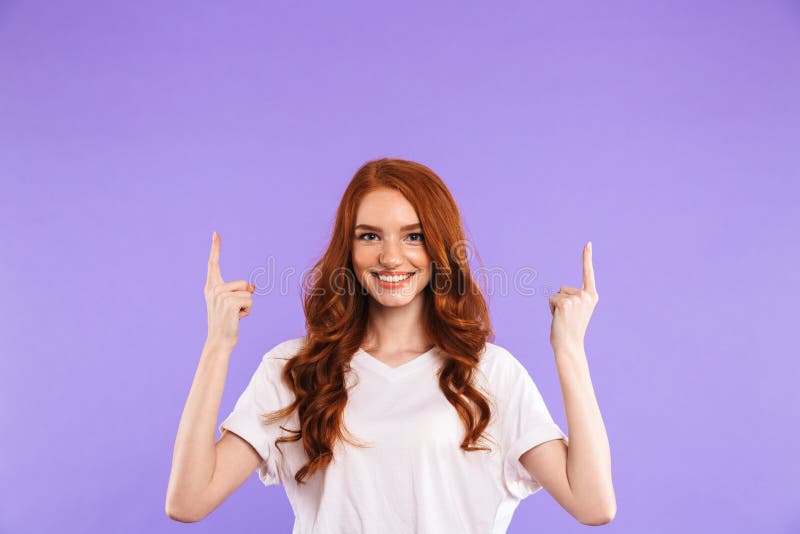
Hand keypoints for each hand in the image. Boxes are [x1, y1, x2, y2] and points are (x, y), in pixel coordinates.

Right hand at [205, 231, 254, 347]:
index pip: (213, 264)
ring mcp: (220, 296)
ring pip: (248, 293)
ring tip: (235, 315)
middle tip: (233, 312)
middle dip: (244, 297)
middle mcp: (213, 289)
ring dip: (246, 306)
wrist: (220, 340)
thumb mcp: (232, 303)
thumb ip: (239, 292)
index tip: (216, 233)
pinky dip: (248, 311)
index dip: (215, 248)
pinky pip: (250, 301)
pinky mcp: (229, 303)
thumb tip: (253, 286)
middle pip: (243, 283)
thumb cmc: (227, 322)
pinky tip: (237, 318)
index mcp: (211, 287)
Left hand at [548, 241, 598, 352]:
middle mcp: (586, 295)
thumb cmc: (571, 330)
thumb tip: (562, 301)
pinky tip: (558, 319)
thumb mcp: (577, 311)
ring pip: (556, 294)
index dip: (587, 257)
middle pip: (563, 288)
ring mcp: (576, 299)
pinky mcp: (565, 303)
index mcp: (592, 296)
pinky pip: (551, 299)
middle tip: (567, 317)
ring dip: (556, 306)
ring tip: (563, 319)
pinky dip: (551, 309)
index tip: (588, 243)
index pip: (588, 273)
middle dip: (561, 302)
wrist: (569, 345)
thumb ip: (574, 299)